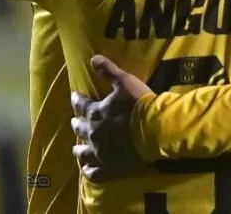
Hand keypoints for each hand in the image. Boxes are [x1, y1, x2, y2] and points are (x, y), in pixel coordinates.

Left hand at [70, 55, 153, 181]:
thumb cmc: (141, 104)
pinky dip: (89, 171)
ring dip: (78, 149)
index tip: (74, 97)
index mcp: (96, 113)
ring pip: (84, 152)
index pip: (82, 105)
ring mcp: (101, 153)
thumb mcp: (125, 82)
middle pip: (81, 129)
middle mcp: (94, 134)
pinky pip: (95, 173)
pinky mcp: (111, 168)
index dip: (77, 100)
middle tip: (75, 122)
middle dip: (77, 124)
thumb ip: (109, 71)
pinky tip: (86, 170)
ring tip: (75, 148)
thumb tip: (93, 58)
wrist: (157, 129)